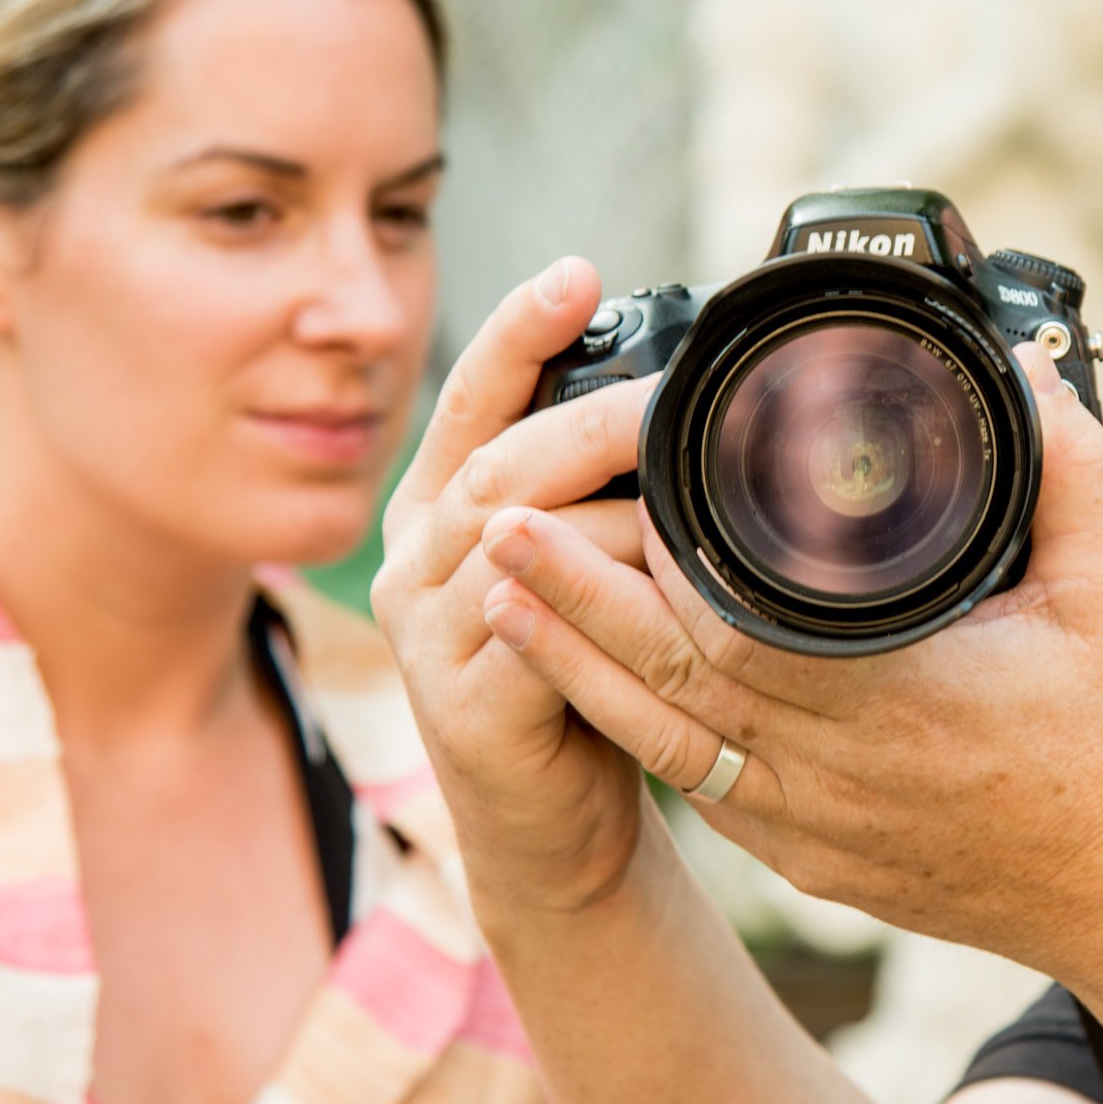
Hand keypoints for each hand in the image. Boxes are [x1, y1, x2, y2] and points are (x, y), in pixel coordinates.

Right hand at [371, 259, 662, 913]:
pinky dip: (599, 597)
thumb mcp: (587, 567)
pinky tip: (660, 579)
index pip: (470, 401)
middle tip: (673, 391)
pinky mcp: (462, 710)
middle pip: (495, 461)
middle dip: (588, 416)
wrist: (555, 829)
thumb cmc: (583, 678)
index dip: (516, 332)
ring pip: (511, 535)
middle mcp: (415, 565)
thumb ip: (603, 492)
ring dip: (605, 504)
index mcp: (438, 514)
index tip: (575, 273)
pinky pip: (532, 631)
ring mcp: (427, 638)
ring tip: (684, 477)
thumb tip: (687, 400)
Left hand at [477, 342, 1102, 979]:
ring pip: (657, 739)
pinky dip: (631, 723)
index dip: (659, 560)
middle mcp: (832, 771)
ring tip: (495, 593)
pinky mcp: (798, 859)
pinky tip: (581, 676)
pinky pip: (692, 784)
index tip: (608, 486)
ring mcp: (805, 826)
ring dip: (572, 663)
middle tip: (496, 521)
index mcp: (898, 697)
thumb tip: (1026, 366)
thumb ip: (1070, 470)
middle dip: (573, 596)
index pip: (737, 626)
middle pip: (665, 677)